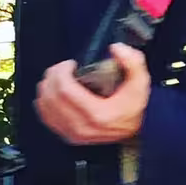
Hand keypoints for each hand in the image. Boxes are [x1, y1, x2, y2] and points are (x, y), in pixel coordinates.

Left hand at [35, 46, 150, 145]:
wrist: (135, 132)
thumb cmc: (134, 108)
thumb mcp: (140, 83)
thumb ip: (132, 62)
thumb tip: (116, 48)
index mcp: (97, 114)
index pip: (65, 90)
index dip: (62, 72)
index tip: (71, 64)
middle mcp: (81, 127)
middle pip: (51, 96)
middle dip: (52, 76)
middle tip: (62, 67)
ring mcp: (72, 133)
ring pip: (45, 106)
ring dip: (47, 87)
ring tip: (57, 77)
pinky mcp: (68, 135)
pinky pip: (46, 116)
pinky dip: (45, 101)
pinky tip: (52, 92)